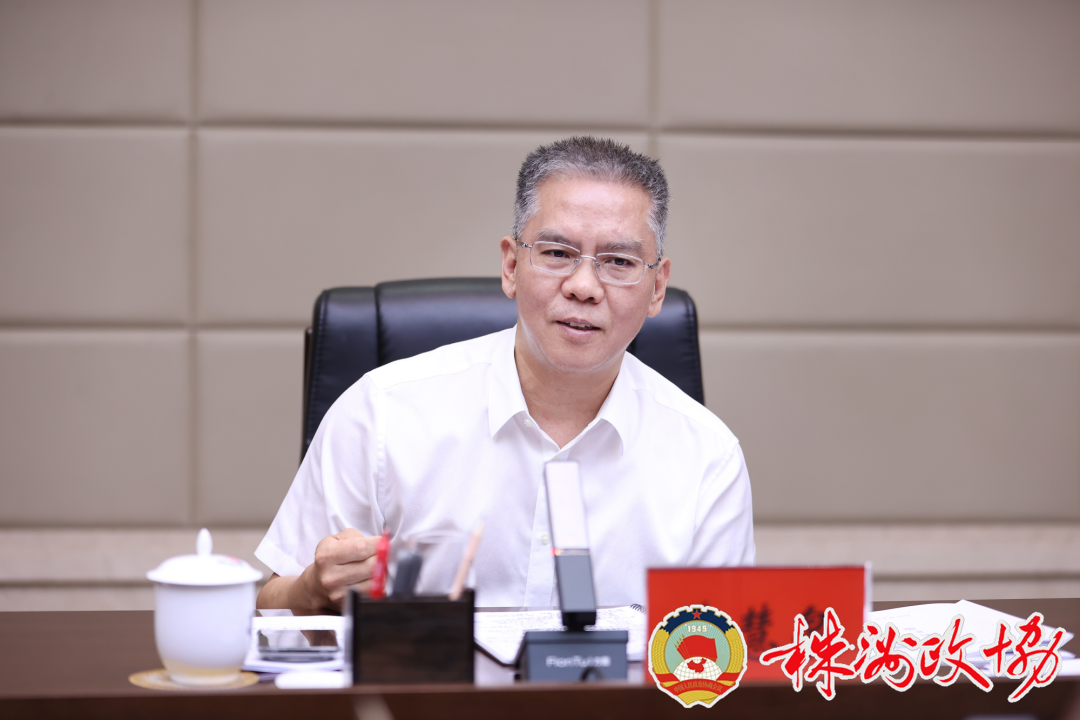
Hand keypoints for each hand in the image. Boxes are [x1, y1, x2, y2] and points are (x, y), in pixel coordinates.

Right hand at [255, 529, 379, 613]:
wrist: (315, 585)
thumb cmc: (331, 558)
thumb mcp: (336, 540)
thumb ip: (357, 537)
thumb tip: (382, 542)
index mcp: (326, 556)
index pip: (361, 548)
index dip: (378, 544)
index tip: (384, 542)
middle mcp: (330, 577)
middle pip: (371, 565)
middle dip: (382, 557)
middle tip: (383, 554)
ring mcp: (338, 594)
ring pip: (375, 581)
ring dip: (382, 572)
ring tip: (377, 566)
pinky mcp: (347, 605)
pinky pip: (373, 593)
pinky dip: (379, 584)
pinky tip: (373, 577)